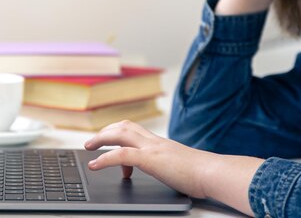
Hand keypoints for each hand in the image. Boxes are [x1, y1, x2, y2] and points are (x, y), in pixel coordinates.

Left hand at [84, 120, 216, 198]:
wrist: (212, 173)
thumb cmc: (202, 174)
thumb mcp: (182, 167)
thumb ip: (173, 166)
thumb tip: (173, 174)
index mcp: (162, 144)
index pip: (136, 130)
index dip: (119, 133)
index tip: (110, 143)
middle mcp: (155, 142)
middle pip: (125, 126)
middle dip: (105, 131)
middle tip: (91, 142)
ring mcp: (152, 148)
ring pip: (120, 133)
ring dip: (101, 138)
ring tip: (88, 147)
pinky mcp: (151, 159)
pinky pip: (121, 155)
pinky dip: (104, 158)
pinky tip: (94, 165)